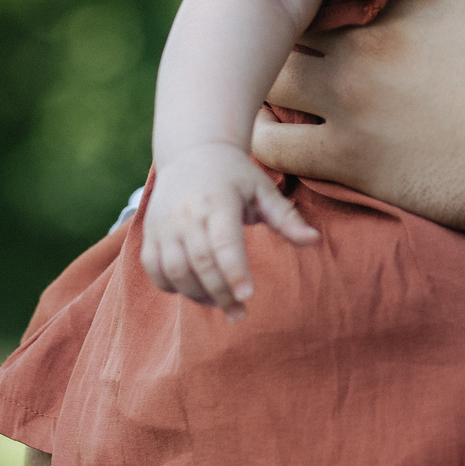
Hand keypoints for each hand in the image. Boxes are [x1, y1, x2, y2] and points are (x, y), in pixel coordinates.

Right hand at [139, 142, 315, 319]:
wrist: (192, 152)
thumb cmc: (235, 175)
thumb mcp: (263, 190)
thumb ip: (286, 218)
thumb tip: (314, 240)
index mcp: (219, 202)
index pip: (224, 243)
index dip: (234, 271)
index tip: (248, 295)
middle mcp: (187, 213)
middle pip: (201, 263)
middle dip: (221, 293)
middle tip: (239, 313)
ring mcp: (164, 224)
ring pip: (175, 271)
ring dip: (196, 294)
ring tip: (220, 304)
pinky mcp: (149, 232)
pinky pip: (155, 269)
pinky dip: (171, 286)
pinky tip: (194, 291)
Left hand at [254, 0, 464, 234]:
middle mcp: (371, 31)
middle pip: (298, 9)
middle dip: (293, 13)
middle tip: (296, 22)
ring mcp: (351, 94)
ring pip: (271, 71)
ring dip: (269, 70)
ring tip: (277, 74)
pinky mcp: (346, 155)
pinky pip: (272, 145)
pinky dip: (260, 139)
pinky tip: (265, 135)